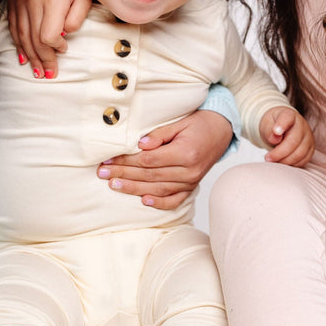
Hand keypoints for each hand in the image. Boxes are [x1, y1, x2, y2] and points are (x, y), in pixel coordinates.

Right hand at [6, 0, 91, 76]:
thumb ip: (76, 19)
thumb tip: (63, 36)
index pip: (47, 35)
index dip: (55, 48)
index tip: (64, 49)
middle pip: (33, 39)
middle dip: (42, 60)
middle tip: (49, 74)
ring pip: (21, 35)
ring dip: (29, 56)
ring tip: (37, 71)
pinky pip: (13, 26)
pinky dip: (17, 43)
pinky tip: (23, 56)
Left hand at [96, 109, 232, 209]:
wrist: (221, 131)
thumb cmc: (200, 123)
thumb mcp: (179, 122)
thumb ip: (159, 135)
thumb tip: (140, 145)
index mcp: (185, 153)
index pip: (149, 160)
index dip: (127, 160)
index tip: (109, 159)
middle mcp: (189, 171)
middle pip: (150, 176)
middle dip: (124, 174)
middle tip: (103, 173)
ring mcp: (191, 181)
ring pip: (158, 189)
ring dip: (134, 188)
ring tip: (114, 185)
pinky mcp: (192, 186)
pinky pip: (175, 199)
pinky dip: (159, 203)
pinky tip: (143, 201)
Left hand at [259, 105, 313, 165]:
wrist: (282, 127)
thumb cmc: (273, 125)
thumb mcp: (267, 124)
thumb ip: (269, 130)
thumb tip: (274, 138)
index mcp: (289, 115)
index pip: (287, 118)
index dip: (282, 125)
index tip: (276, 131)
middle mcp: (302, 125)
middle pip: (293, 141)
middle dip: (279, 153)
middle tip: (267, 158)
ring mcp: (308, 137)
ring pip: (300, 153)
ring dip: (285, 161)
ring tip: (274, 162)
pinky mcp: (310, 148)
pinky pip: (304, 160)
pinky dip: (293, 164)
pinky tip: (283, 163)